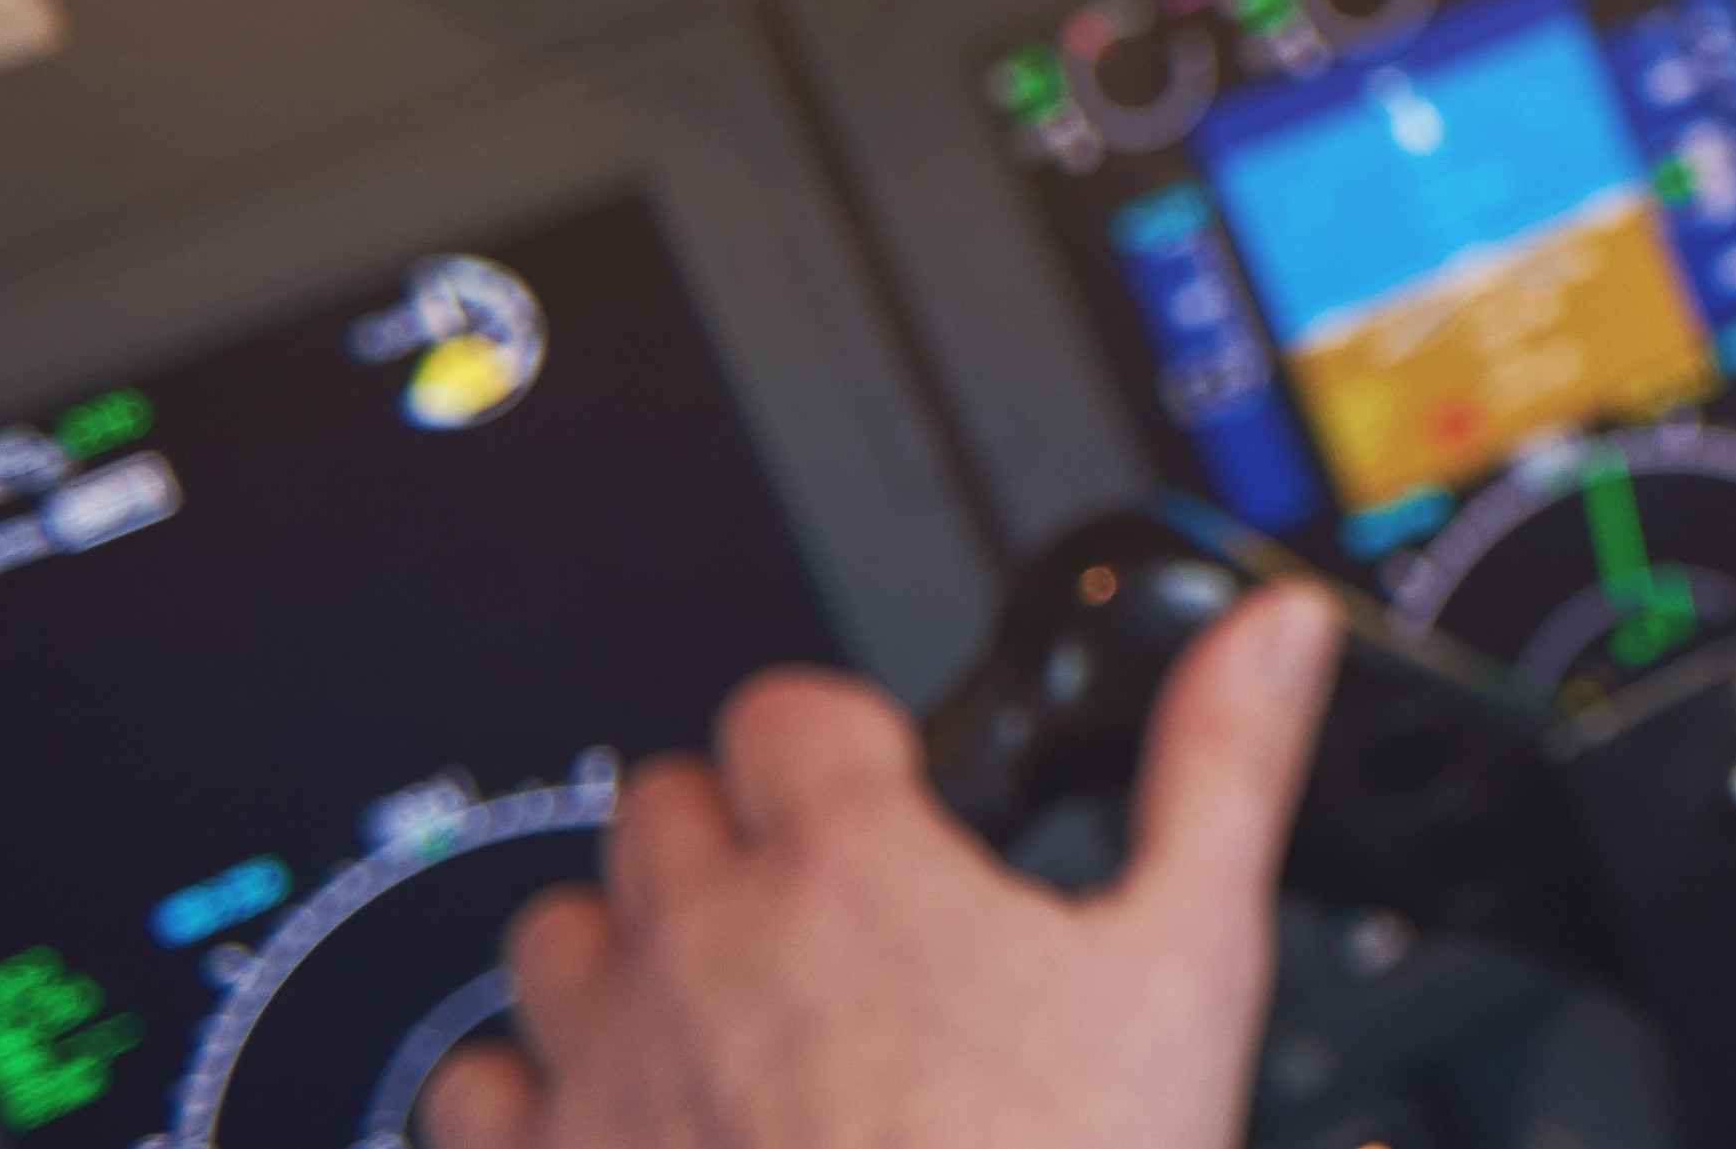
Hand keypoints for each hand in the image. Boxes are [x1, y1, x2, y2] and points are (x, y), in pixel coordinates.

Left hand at [420, 584, 1341, 1148]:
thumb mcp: (1189, 967)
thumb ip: (1221, 770)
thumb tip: (1268, 635)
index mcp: (850, 868)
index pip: (787, 710)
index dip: (844, 741)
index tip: (886, 797)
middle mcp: (698, 946)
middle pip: (660, 802)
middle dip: (736, 838)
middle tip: (824, 923)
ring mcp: (601, 1069)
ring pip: (553, 932)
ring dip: (626, 951)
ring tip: (725, 1018)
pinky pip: (467, 1087)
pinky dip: (532, 1092)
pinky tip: (627, 1123)